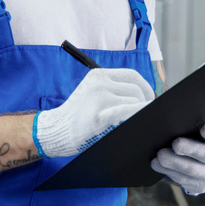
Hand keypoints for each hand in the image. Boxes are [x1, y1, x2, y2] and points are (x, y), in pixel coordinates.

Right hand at [33, 68, 154, 157]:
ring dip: (141, 110)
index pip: (131, 75)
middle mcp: (99, 83)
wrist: (55, 130)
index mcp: (98, 75)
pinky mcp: (100, 116)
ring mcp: (99, 98)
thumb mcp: (92, 92)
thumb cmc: (77, 114)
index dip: (146, 86)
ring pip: (134, 100)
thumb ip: (112, 88)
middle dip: (146, 101)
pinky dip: (139, 114)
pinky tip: (144, 119)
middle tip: (147, 112)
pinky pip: (128, 111)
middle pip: (135, 88)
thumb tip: (143, 94)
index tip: (150, 97)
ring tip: (140, 118)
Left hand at [151, 124, 204, 194]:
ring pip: (191, 170)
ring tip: (159, 156)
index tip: (203, 128)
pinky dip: (168, 171)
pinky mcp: (199, 187)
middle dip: (190, 149)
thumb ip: (198, 127)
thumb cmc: (203, 140)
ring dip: (173, 162)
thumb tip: (181, 121)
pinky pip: (182, 180)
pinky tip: (158, 164)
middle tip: (175, 143)